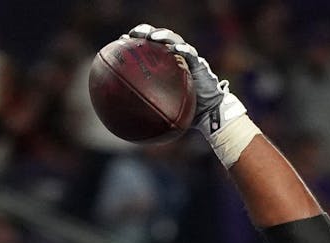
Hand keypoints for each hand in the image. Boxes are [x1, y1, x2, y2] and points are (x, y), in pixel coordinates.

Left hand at [125, 24, 246, 135]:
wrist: (209, 115)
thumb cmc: (185, 114)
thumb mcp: (162, 112)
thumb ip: (146, 110)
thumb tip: (121, 123)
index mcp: (162, 65)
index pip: (146, 48)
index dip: (134, 42)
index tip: (120, 41)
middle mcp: (174, 58)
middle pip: (158, 38)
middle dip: (145, 31)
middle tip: (133, 33)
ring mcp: (187, 59)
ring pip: (174, 40)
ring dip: (163, 35)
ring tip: (152, 37)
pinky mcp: (200, 64)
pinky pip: (192, 54)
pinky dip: (184, 50)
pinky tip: (177, 49)